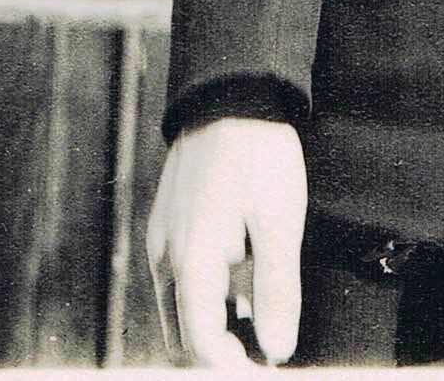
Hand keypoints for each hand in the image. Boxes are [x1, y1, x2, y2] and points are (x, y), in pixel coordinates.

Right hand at [146, 116, 306, 366]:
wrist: (231, 91)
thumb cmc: (259, 153)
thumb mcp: (281, 220)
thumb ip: (277, 289)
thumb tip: (277, 350)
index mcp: (192, 260)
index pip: (201, 345)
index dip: (232, 370)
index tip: (267, 372)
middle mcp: (166, 258)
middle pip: (183, 338)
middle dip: (221, 357)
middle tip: (266, 355)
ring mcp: (163, 243)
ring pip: (179, 313)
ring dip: (216, 331)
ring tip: (263, 326)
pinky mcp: (169, 229)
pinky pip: (181, 284)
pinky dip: (209, 302)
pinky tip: (246, 292)